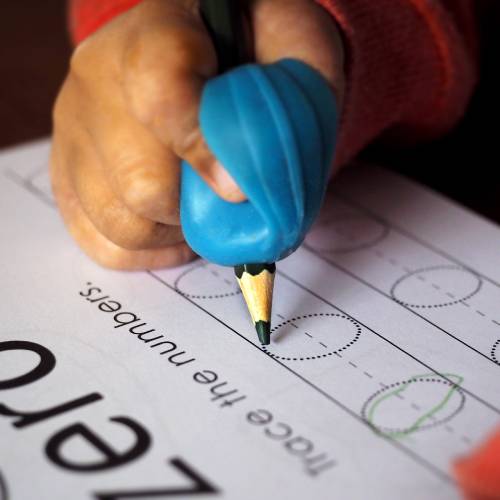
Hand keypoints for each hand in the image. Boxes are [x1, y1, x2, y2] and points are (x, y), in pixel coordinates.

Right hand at [51, 0, 344, 269]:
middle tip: (225, 199)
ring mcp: (75, 129)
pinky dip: (148, 251)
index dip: (202, 153)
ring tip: (197, 208)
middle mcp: (97, 80)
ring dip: (174, 233)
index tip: (238, 189)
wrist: (194, 43)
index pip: (161, 95)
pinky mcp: (65, 171)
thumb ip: (295, 95)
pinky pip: (100, 241)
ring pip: (120, 222)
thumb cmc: (247, 48)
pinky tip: (173, 228)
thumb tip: (249, 188)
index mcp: (156, 33)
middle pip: (140, 183)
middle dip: (198, 210)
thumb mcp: (292, 43)